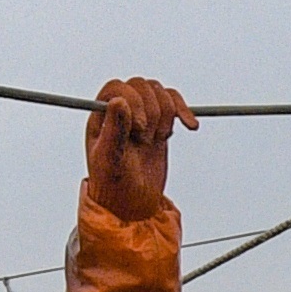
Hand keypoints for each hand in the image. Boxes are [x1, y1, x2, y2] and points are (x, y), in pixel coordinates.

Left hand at [86, 75, 195, 213]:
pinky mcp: (158, 122)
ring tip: (154, 142)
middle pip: (141, 86)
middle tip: (144, 141)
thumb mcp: (110, 160)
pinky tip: (190, 125)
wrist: (132, 205)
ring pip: (159, 93)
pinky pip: (173, 102)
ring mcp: (140, 115)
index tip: (139, 127)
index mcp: (101, 116)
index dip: (133, 101)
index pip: (117, 88)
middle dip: (150, 113)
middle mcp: (119, 111)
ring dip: (164, 117)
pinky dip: (183, 111)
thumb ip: (114, 129)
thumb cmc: (114, 186)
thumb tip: (119, 100)